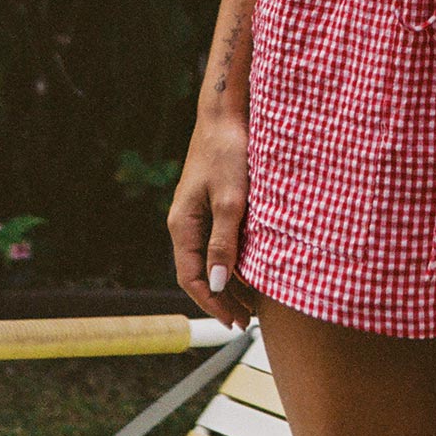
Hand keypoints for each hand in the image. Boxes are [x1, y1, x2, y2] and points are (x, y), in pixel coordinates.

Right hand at [167, 110, 257, 330]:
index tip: (234, 322)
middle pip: (198, 272)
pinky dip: (232, 259)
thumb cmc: (229, 152)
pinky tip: (252, 268)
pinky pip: (218, 240)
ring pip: (208, 258)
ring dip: (227, 282)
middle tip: (245, 321)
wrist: (227, 113)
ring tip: (251, 303)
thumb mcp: (231, 200)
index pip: (190, 278)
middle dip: (220, 299)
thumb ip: (223, 241)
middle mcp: (185, 223)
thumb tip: (216, 283)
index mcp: (183, 225)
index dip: (211, 304)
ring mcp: (197, 213)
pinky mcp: (212, 202)